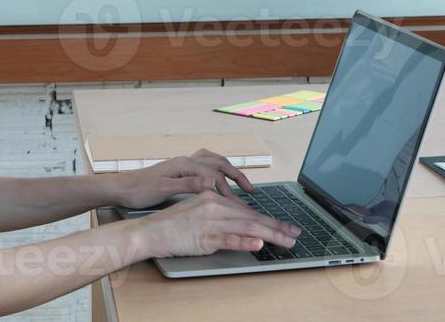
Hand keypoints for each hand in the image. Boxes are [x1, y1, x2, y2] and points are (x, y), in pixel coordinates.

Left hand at [111, 149, 255, 208]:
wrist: (120, 188)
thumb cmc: (139, 191)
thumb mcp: (163, 190)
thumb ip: (189, 185)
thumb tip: (212, 182)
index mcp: (184, 165)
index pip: (214, 176)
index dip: (229, 191)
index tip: (240, 206)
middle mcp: (185, 160)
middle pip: (218, 163)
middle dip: (236, 175)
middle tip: (250, 190)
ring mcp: (182, 163)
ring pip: (213, 160)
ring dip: (228, 169)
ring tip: (241, 182)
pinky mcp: (178, 169)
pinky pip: (204, 163)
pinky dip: (216, 168)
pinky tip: (218, 178)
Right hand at [134, 190, 301, 258]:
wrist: (149, 231)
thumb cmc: (171, 224)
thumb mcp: (197, 211)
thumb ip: (217, 214)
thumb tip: (238, 223)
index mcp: (214, 199)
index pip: (248, 211)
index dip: (269, 219)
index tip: (285, 226)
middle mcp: (214, 207)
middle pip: (252, 218)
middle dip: (277, 227)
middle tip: (295, 234)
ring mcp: (209, 223)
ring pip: (246, 228)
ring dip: (270, 235)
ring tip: (286, 241)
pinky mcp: (203, 237)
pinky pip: (228, 240)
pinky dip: (244, 242)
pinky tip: (258, 244)